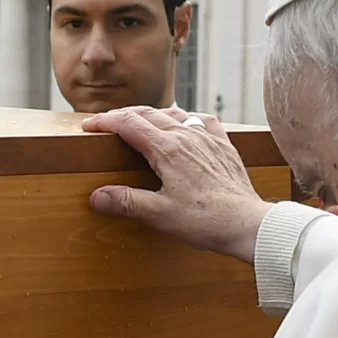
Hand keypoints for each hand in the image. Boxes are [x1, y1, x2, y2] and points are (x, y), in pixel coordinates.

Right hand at [82, 107, 268, 262]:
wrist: (247, 224)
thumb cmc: (206, 221)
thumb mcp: (160, 214)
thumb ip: (127, 202)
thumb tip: (97, 196)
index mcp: (168, 149)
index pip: (129, 124)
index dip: (105, 122)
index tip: (89, 126)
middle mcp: (187, 136)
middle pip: (148, 113)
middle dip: (123, 115)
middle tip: (107, 123)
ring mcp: (208, 139)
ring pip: (175, 114)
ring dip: (152, 114)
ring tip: (140, 122)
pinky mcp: (224, 146)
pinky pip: (203, 121)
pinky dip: (188, 118)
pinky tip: (186, 124)